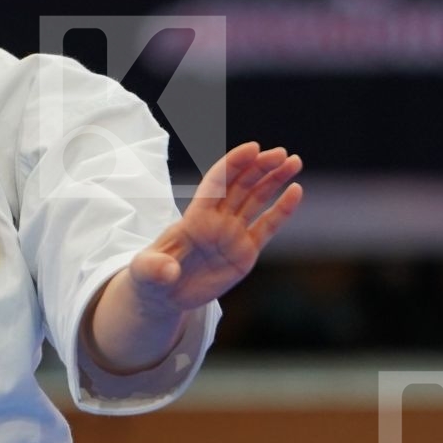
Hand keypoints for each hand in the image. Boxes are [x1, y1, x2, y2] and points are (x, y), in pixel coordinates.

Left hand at [128, 141, 303, 315]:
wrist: (164, 294)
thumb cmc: (150, 276)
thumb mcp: (145, 272)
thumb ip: (155, 268)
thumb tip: (169, 272)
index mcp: (193, 218)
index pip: (216, 183)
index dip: (233, 164)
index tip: (253, 148)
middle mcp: (215, 221)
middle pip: (240, 185)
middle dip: (260, 167)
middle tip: (282, 153)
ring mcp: (232, 234)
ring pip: (256, 199)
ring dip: (274, 179)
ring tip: (294, 161)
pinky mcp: (245, 252)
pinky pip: (267, 227)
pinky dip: (282, 210)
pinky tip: (296, 191)